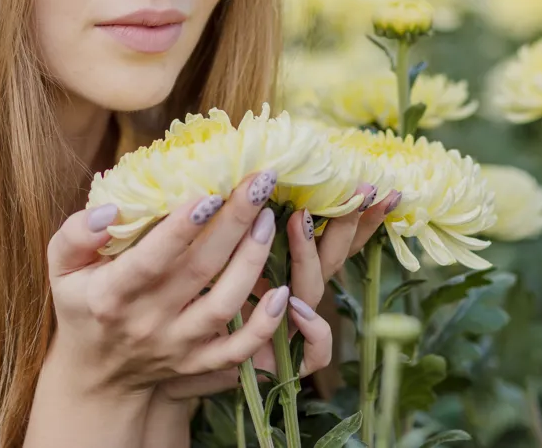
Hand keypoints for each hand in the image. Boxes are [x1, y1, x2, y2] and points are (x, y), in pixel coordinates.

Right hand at [42, 170, 294, 399]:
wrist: (97, 375)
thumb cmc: (84, 304)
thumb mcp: (62, 268)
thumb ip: (76, 235)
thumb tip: (109, 211)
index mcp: (112, 294)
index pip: (151, 258)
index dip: (181, 228)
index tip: (210, 192)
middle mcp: (148, 321)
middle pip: (199, 270)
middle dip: (234, 222)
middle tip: (259, 183)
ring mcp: (178, 345)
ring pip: (224, 305)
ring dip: (252, 261)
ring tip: (268, 219)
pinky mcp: (200, 363)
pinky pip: (239, 350)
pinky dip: (265, 325)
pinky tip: (284, 291)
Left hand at [154, 185, 398, 400]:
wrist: (166, 369)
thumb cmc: (184, 305)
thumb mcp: (206, 256)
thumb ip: (225, 222)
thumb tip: (234, 170)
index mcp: (281, 267)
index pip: (328, 235)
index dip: (356, 212)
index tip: (375, 181)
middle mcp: (293, 295)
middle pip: (332, 256)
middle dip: (348, 222)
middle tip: (356, 188)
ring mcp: (290, 329)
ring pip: (315, 291)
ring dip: (309, 255)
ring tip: (298, 221)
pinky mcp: (282, 364)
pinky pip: (315, 352)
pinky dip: (313, 331)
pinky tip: (294, 307)